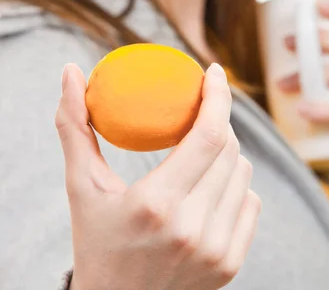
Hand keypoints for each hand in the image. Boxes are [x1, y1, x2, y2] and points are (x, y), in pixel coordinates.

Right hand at [56, 62, 260, 289]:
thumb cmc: (95, 242)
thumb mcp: (80, 186)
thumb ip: (74, 127)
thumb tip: (70, 72)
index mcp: (156, 204)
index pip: (209, 136)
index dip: (219, 96)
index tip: (214, 71)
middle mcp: (193, 229)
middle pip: (229, 150)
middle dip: (218, 120)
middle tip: (200, 110)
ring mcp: (216, 250)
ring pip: (243, 173)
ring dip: (228, 151)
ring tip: (201, 149)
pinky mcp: (230, 265)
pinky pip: (250, 203)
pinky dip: (235, 185)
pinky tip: (210, 185)